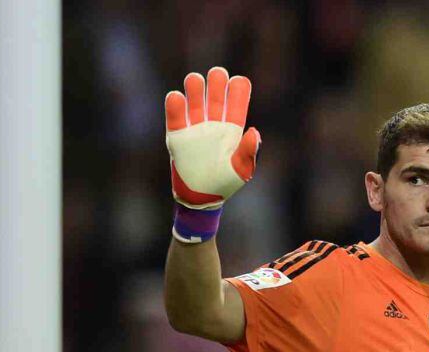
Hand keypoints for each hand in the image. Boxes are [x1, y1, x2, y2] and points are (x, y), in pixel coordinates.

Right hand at [164, 66, 259, 241]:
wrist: (199, 201)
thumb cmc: (224, 186)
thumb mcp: (241, 171)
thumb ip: (248, 152)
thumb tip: (254, 132)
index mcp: (233, 129)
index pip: (237, 101)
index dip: (238, 90)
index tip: (236, 83)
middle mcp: (214, 125)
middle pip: (216, 96)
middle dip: (216, 83)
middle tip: (215, 75)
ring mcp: (195, 129)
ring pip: (195, 101)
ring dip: (195, 88)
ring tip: (194, 80)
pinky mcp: (178, 137)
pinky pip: (175, 118)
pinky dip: (174, 106)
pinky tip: (175, 96)